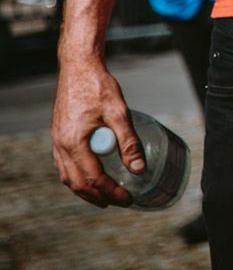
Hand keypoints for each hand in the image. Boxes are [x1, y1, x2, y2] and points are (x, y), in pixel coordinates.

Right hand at [51, 57, 140, 206]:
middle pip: (76, 183)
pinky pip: (64, 165)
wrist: (78, 68)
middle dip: (98, 196)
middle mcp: (61, 145)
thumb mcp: (119, 113)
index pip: (93, 178)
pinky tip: (88, 176)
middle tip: (118, 202)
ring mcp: (56, 141)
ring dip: (84, 190)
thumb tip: (138, 170)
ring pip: (67, 176)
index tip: (129, 198)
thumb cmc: (99, 87)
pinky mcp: (58, 135)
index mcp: (74, 142)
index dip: (112, 192)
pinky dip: (76, 176)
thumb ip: (129, 142)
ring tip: (104, 196)